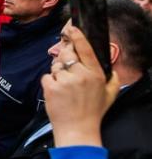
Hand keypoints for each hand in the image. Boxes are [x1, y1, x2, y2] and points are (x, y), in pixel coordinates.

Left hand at [41, 26, 119, 147]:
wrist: (77, 130)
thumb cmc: (93, 112)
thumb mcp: (110, 94)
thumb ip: (112, 78)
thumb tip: (111, 68)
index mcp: (95, 73)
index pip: (85, 49)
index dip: (77, 36)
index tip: (71, 28)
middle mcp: (80, 75)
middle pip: (66, 54)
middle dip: (65, 59)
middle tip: (67, 71)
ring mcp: (65, 80)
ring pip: (55, 66)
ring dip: (57, 73)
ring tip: (65, 88)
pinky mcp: (51, 87)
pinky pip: (46, 77)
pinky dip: (49, 83)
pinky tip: (57, 93)